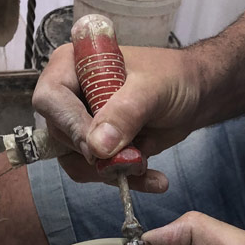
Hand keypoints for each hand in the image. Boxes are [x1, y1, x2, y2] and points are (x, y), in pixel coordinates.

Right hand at [31, 44, 203, 192]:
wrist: (193, 94)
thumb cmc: (172, 77)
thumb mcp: (153, 88)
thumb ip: (125, 112)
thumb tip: (97, 147)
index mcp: (72, 65)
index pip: (51, 100)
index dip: (71, 126)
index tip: (98, 148)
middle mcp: (69, 96)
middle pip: (62, 137)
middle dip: (99, 155)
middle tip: (135, 157)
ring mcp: (80, 124)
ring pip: (76, 162)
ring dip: (112, 171)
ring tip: (145, 164)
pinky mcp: (95, 148)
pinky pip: (97, 173)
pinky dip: (124, 179)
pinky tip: (152, 178)